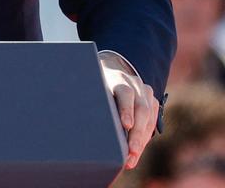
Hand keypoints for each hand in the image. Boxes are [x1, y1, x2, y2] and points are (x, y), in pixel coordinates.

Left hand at [100, 54, 158, 169]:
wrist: (113, 69)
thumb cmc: (96, 83)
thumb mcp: (91, 85)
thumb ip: (89, 98)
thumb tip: (77, 121)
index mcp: (117, 78)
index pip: (125, 93)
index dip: (126, 109)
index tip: (126, 125)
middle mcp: (135, 84)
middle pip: (140, 109)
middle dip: (136, 134)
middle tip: (130, 153)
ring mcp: (146, 92)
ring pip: (148, 118)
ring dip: (141, 141)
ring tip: (131, 159)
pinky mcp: (152, 102)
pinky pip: (152, 123)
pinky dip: (144, 139)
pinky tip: (136, 153)